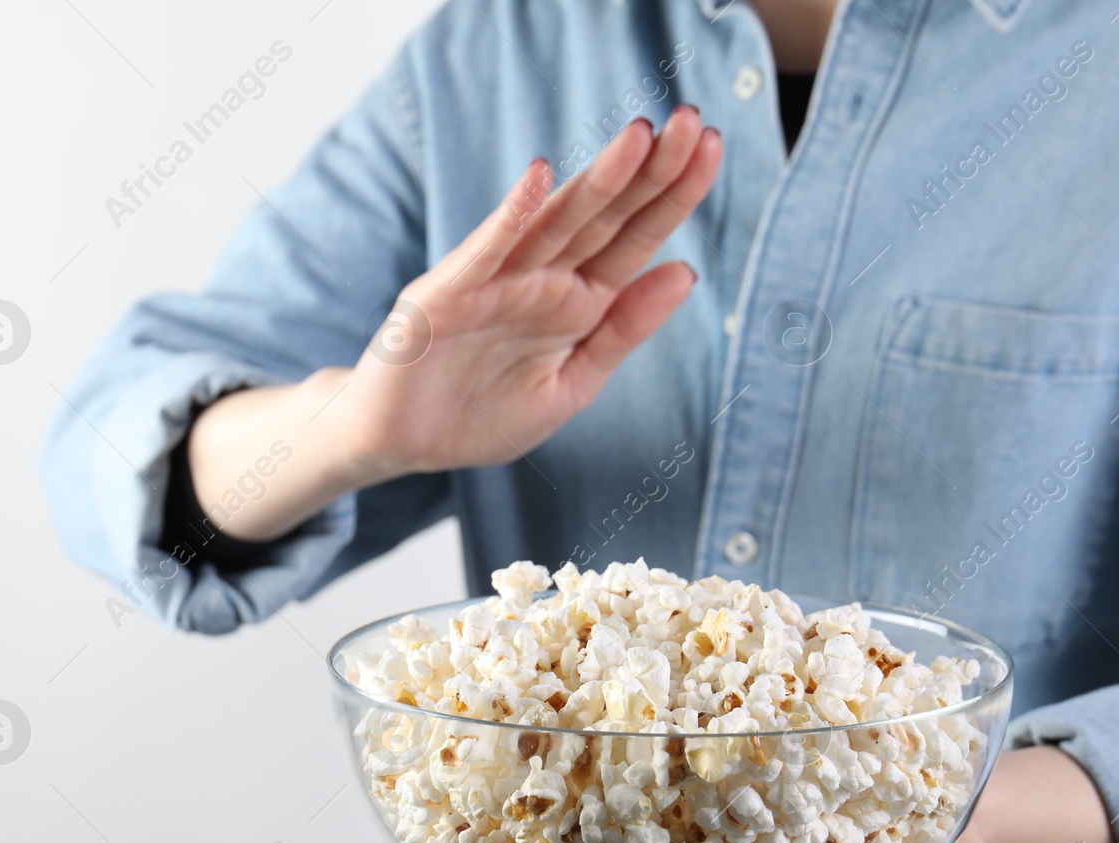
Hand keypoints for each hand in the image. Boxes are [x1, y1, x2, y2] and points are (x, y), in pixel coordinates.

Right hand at [186, 106, 721, 540]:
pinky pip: (483, 252)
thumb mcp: (573, 383)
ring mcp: (494, 281)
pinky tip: (539, 179)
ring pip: (554, 224)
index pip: (635, 239)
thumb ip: (624, 329)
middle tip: (695, 122)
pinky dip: (509, 217)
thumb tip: (686, 271)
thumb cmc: (482, 413)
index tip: (715, 148)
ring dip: (596, 181)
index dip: (673, 196)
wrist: (403, 445)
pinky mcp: (446, 296)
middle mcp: (541, 278)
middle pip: (604, 217)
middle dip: (649, 171)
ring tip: (639, 137)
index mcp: (577, 301)